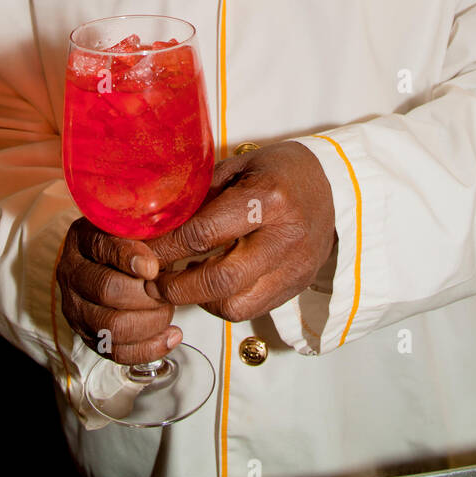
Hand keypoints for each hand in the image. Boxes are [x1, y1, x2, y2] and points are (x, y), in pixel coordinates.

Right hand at [56, 218, 181, 364]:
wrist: (105, 264)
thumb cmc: (128, 243)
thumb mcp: (133, 226)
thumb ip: (148, 228)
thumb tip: (177, 236)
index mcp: (82, 238)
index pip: (102, 247)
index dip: (129, 258)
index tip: (153, 267)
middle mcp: (71, 273)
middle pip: (107, 290)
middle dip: (147, 295)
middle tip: (168, 290)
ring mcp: (75, 307)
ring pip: (112, 326)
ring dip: (150, 321)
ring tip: (168, 311)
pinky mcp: (87, 335)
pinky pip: (117, 352)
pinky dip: (149, 348)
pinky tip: (171, 336)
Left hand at [145, 142, 336, 320]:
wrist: (333, 185)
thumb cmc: (280, 171)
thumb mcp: (238, 167)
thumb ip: (201, 195)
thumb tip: (155, 222)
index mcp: (269, 198)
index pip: (204, 233)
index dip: (166, 246)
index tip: (142, 249)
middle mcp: (285, 237)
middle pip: (220, 280)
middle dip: (176, 286)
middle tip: (152, 279)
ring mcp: (295, 266)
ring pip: (235, 304)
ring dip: (199, 299)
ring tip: (182, 281)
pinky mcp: (297, 285)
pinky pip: (251, 310)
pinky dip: (222, 303)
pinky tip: (210, 285)